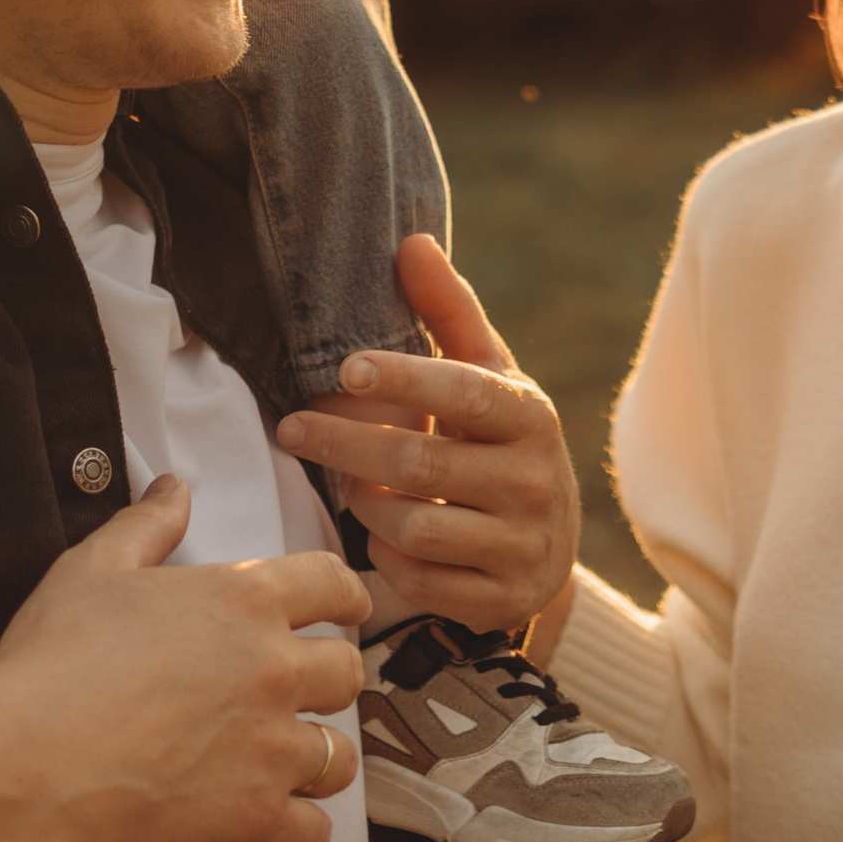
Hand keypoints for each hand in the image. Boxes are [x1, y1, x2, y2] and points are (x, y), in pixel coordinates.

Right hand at [0, 480, 368, 841]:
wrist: (24, 764)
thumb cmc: (52, 666)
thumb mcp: (93, 570)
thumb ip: (146, 525)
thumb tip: (173, 490)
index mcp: (243, 599)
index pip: (333, 583)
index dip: (346, 596)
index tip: (347, 609)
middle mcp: (273, 669)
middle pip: (347, 673)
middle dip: (326, 683)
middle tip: (295, 696)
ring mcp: (271, 749)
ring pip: (339, 757)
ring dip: (315, 759)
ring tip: (279, 765)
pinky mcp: (255, 820)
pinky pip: (314, 834)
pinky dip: (295, 831)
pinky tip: (263, 822)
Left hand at [275, 234, 578, 633]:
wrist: (550, 541)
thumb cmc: (498, 439)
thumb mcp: (487, 376)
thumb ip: (448, 312)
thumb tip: (410, 241)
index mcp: (530, 416)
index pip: (462, 392)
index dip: (404, 379)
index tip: (344, 367)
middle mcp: (534, 481)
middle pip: (420, 465)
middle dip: (346, 444)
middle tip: (292, 427)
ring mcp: (521, 545)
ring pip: (415, 528)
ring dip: (365, 504)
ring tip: (348, 484)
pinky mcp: (503, 600)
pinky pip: (422, 582)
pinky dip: (386, 560)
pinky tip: (377, 537)